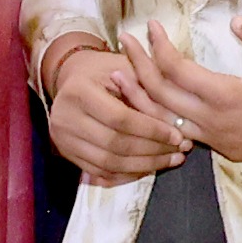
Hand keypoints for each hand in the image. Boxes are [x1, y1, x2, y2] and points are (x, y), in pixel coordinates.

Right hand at [38, 42, 175, 179]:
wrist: (74, 79)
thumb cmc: (106, 70)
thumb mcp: (126, 68)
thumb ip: (147, 91)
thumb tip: (176, 120)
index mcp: (79, 91)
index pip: (120, 119)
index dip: (151, 130)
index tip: (177, 135)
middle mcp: (64, 117)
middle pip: (114, 145)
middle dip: (152, 151)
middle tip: (179, 151)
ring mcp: (62, 138)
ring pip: (108, 163)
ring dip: (143, 166)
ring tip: (170, 160)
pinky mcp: (66, 153)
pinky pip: (100, 172)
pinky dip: (127, 174)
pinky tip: (149, 168)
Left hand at [119, 18, 241, 166]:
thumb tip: (235, 20)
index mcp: (226, 95)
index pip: (175, 70)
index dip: (158, 46)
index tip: (150, 26)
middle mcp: (212, 121)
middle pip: (159, 93)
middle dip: (136, 65)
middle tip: (124, 42)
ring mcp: (213, 139)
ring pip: (160, 121)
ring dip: (136, 97)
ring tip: (117, 76)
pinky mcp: (220, 149)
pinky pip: (178, 135)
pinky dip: (157, 119)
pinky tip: (146, 106)